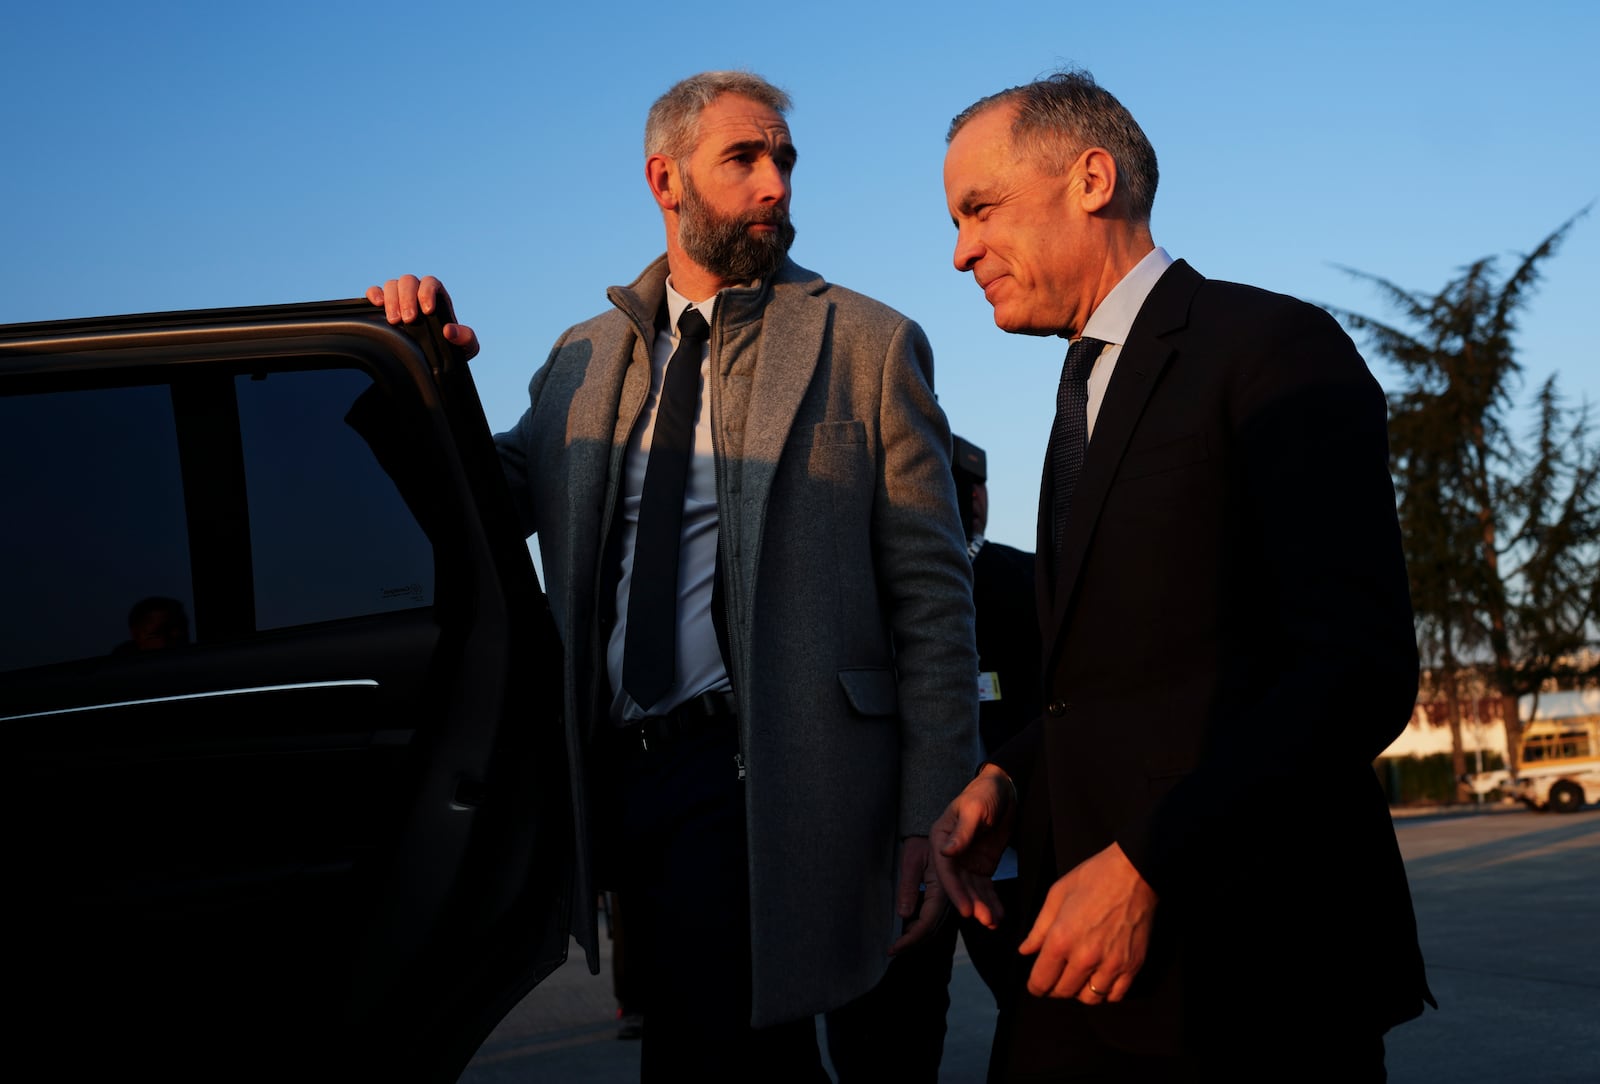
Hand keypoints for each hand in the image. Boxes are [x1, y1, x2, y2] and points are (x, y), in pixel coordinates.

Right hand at [365, 274, 479, 358]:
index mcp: (438, 296)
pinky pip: (375, 291)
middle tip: (408, 319)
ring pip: (392, 284)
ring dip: (391, 300)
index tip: (427, 310)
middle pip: (408, 281)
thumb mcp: (467, 347)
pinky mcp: (385, 306)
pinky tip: (377, 304)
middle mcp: (418, 293)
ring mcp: (400, 298)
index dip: (427, 292)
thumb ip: (466, 338)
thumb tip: (450, 330)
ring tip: (394, 320)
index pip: (430, 283)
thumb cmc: (453, 349)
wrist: (434, 361)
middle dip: (407, 298)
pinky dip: (374, 294)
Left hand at [888, 836, 945, 954]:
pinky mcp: (944, 896)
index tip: (892, 948)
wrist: (938, 831)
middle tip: (892, 950)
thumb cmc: (921, 842)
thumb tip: (903, 914)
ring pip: (934, 926)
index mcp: (941, 889)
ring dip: (917, 937)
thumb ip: (908, 887)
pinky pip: (934, 917)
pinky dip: (922, 928)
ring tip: (899, 944)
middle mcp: (948, 897)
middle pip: (931, 930)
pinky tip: (909, 929)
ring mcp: (948, 898)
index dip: (909, 939)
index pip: (926, 923)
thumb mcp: (911, 860)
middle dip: (912, 943)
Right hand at [929, 765, 1014, 928]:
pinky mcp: (982, 867)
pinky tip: (999, 916)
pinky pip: (985, 888)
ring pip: (972, 890)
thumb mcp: (974, 809)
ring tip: (993, 922)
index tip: (965, 910)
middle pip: (958, 885)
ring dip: (982, 907)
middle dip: (971, 904)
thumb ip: (962, 831)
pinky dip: (991, 902)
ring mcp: (967, 863)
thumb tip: (947, 852)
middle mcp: (951, 854)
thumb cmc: (983, 793)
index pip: (946, 870)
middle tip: (984, 919)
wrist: (1003, 790)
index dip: (955, 891)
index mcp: (941, 839)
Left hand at [1017, 841, 1155, 1004]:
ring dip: (1079, 992)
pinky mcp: (1133, 965)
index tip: (1035, 985)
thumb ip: (1039, 929)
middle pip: (1064, 992)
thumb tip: (1025, 951)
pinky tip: (1100, 979)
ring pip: (1090, 999)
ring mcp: (1112, 964)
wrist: (1134, 872)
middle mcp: (1085, 957)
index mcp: (1062, 939)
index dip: (1035, 987)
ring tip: (1078, 979)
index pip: (1042, 981)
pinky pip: (1116, 995)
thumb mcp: (1056, 896)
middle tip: (1055, 979)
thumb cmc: (1092, 878)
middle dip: (1054, 989)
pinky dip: (1105, 993)